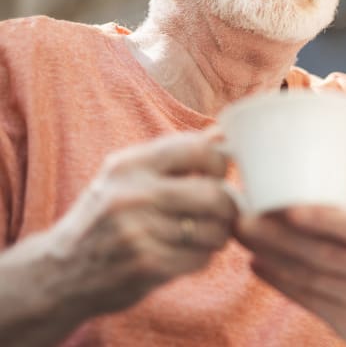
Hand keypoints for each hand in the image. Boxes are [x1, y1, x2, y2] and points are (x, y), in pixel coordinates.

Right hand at [43, 130, 237, 316]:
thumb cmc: (105, 217)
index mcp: (129, 165)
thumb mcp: (127, 177)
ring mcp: (138, 232)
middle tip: (220, 214)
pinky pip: (201, 258)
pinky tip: (183, 255)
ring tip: (200, 235)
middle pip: (215, 194)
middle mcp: (132, 195)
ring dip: (216, 236)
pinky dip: (201, 258)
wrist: (59, 272)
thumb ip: (175, 156)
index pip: (200, 150)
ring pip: (214, 230)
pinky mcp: (146, 265)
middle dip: (227, 207)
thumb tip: (222, 133)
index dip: (220, 164)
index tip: (216, 177)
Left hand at [236, 206, 345, 346]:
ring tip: (245, 237)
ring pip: (311, 278)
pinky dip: (282, 282)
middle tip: (245, 218)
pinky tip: (261, 265)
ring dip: (272, 257)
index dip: (323, 219)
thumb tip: (316, 202)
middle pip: (325, 255)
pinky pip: (311, 301)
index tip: (287, 206)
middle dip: (279, 236)